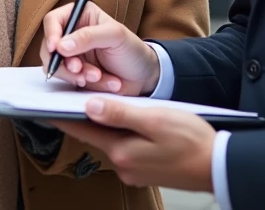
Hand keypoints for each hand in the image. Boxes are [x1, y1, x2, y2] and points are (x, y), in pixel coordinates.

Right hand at [40, 1, 159, 94]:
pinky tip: (102, 81)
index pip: (53, 20)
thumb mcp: (115, 36)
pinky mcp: (75, 74)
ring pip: (56, 66)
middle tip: (79, 69)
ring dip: (76, 74)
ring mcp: (72, 56)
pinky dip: (83, 83)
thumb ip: (88, 37)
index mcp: (81, 16)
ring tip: (97, 76)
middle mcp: (72, 34)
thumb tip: (62, 45)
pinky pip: (68, 81)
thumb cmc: (132, 50)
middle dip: (64, 61)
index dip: (51, 34)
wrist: (144, 77)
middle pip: (49, 47)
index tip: (55, 48)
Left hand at [53, 98, 215, 191]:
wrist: (219, 166)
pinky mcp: (146, 169)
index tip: (45, 105)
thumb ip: (120, 113)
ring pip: (113, 140)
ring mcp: (134, 169)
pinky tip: (132, 121)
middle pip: (96, 135)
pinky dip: (124, 133)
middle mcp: (123, 164)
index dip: (63, 115)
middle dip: (87, 116)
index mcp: (121, 150)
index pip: (82, 130)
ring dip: (108, 123)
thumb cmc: (192, 142)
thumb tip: (90, 106)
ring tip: (104, 102)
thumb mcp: (154, 118)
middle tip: (75, 95)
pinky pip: (127, 146)